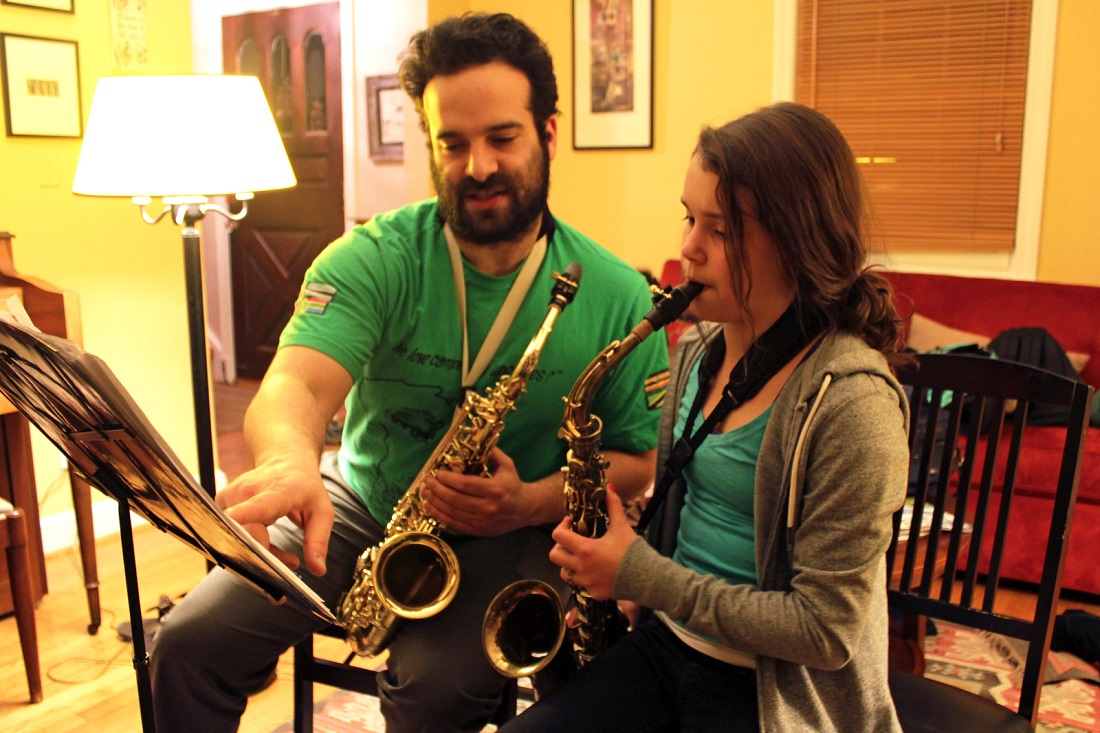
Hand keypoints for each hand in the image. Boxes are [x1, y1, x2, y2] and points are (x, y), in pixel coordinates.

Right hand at [216, 455, 334, 575]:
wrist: (285, 461)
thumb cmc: (304, 487)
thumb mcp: (321, 511)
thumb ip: (318, 540)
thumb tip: (318, 571)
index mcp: (275, 492)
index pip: (255, 507)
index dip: (243, 517)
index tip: (232, 523)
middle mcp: (246, 492)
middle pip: (246, 536)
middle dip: (265, 559)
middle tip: (290, 566)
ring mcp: (230, 497)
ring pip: (238, 539)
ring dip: (261, 554)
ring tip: (286, 556)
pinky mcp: (221, 504)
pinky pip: (233, 535)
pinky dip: (252, 546)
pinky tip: (269, 545)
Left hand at [420, 447, 530, 535]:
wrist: (525, 509)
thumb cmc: (513, 484)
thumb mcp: (507, 465)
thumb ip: (492, 453)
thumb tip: (475, 440)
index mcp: (495, 490)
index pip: (465, 485)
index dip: (448, 480)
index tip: (437, 473)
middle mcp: (487, 507)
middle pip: (455, 499)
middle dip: (437, 490)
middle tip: (426, 481)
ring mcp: (482, 522)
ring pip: (452, 513)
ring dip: (434, 502)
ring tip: (424, 493)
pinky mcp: (477, 531)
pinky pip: (454, 524)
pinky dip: (439, 515)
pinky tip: (430, 507)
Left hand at [549, 485, 635, 599]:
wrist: (648, 579)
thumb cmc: (633, 551)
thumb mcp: (622, 526)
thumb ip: (613, 506)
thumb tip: (609, 486)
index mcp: (585, 549)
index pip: (558, 535)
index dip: (561, 526)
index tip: (571, 523)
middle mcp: (581, 567)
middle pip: (554, 555)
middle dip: (560, 546)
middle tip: (573, 541)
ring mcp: (586, 582)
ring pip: (564, 572)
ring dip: (569, 564)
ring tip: (582, 558)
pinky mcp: (593, 593)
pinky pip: (580, 585)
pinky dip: (583, 577)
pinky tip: (596, 571)